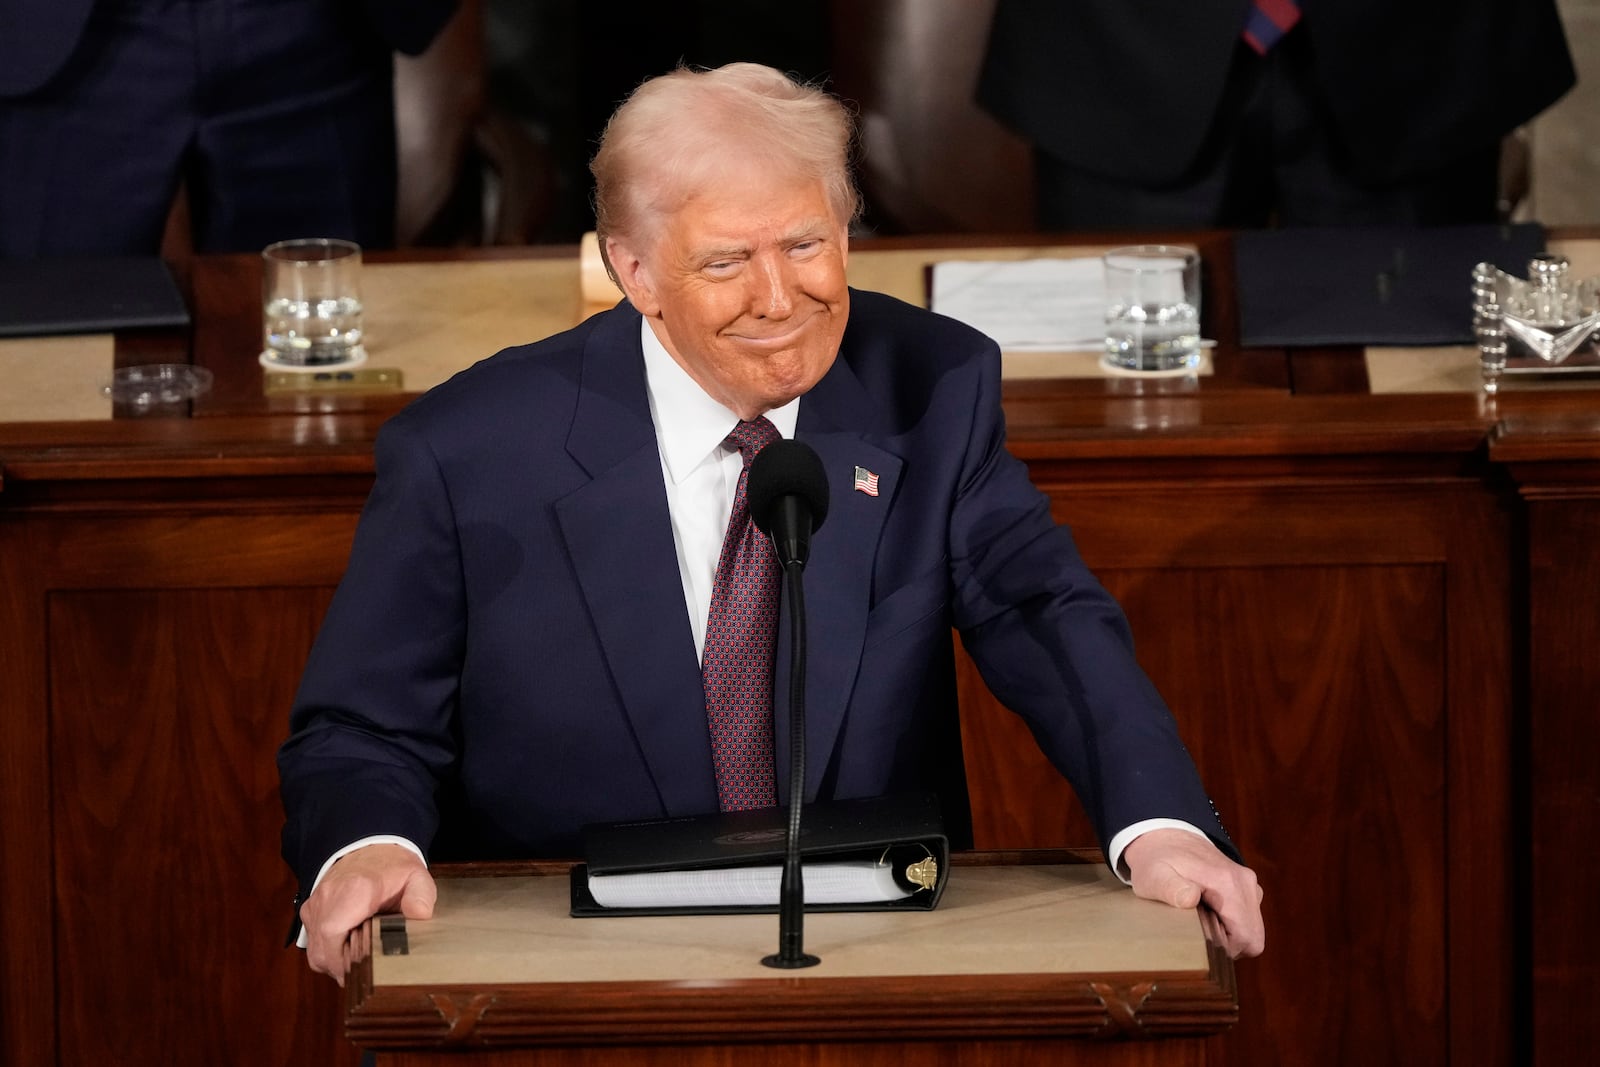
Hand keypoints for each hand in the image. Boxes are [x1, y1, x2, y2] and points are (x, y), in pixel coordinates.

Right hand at [299, 843, 435, 985]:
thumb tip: (419, 914)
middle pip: (321, 951)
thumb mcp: (416, 878)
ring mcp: (316, 904)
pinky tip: (348, 949)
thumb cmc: (393, 867)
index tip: (362, 972)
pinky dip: (328, 953)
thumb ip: (421, 897)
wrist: (370, 846)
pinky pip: (312, 942)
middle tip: (366, 971)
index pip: (332, 933)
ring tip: (359, 960)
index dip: (342, 961)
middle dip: (342, 969)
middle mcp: (328, 897)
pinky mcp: (311, 910)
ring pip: (315, 951)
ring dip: (334, 963)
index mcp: (355, 890)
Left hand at [1123, 828, 1264, 958]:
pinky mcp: (1245, 888)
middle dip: (1229, 946)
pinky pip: (1247, 919)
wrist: (1166, 836)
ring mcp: (1248, 884)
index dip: (1225, 950)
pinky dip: (1231, 926)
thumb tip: (1190, 898)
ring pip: (1252, 930)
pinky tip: (1208, 916)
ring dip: (1230, 936)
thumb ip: (1170, 888)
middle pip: (1253, 937)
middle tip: (1199, 936)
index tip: (1200, 942)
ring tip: (1201, 924)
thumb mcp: (1154, 876)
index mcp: (1228, 883)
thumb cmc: (1158, 860)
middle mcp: (1246, 883)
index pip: (1246, 936)